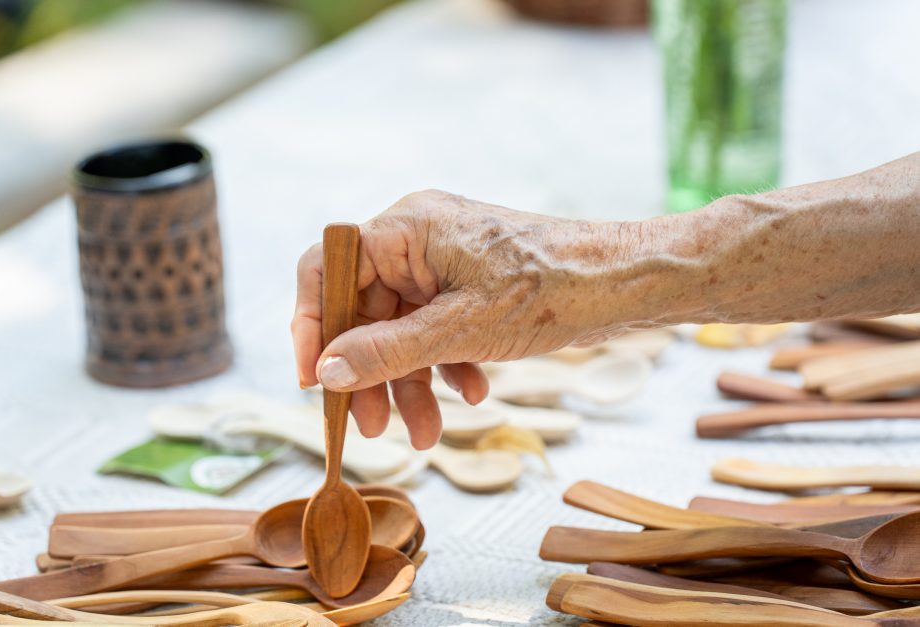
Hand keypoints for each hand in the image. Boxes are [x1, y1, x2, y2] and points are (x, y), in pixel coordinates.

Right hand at [292, 190, 630, 448]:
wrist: (624, 283)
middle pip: (364, 309)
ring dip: (410, 381)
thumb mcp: (460, 329)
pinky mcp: (468, 287)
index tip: (310, 381)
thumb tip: (325, 372)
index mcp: (406, 228)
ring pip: (401, 328)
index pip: (327, 269)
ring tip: (425, 432)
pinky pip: (436, 328)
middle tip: (371, 426)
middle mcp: (417, 240)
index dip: (310, 325)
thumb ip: (387, 351)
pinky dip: (445, 365)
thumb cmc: (550, 289)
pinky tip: (473, 393)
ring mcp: (444, 264)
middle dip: (369, 372)